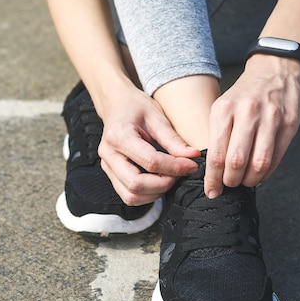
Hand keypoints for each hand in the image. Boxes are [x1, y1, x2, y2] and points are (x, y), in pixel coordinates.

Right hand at [96, 85, 199, 205]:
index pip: (150, 161)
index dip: (175, 167)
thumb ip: (173, 140)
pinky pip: (128, 195)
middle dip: (163, 184)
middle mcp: (108, 154)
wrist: (116, 104)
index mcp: (118, 135)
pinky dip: (146, 195)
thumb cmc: (135, 107)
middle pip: (135, 184)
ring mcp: (107, 166)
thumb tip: (193, 156)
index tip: (191, 165)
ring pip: (130, 196)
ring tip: (169, 178)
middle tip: (179, 175)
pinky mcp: (111, 174)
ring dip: (154, 193)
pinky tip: (158, 181)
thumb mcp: (157, 117)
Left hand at [204, 54, 299, 197]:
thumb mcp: (222, 108)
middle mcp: (248, 113)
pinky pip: (277, 157)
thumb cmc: (243, 95)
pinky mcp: (290, 123)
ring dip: (250, 180)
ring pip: (259, 163)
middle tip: (229, 185)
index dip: (213, 179)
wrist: (274, 69)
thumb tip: (211, 172)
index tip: (212, 191)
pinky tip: (259, 174)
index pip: (216, 154)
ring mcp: (271, 117)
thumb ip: (217, 136)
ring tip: (244, 181)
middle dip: (231, 181)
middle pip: (237, 161)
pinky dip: (267, 172)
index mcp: (224, 110)